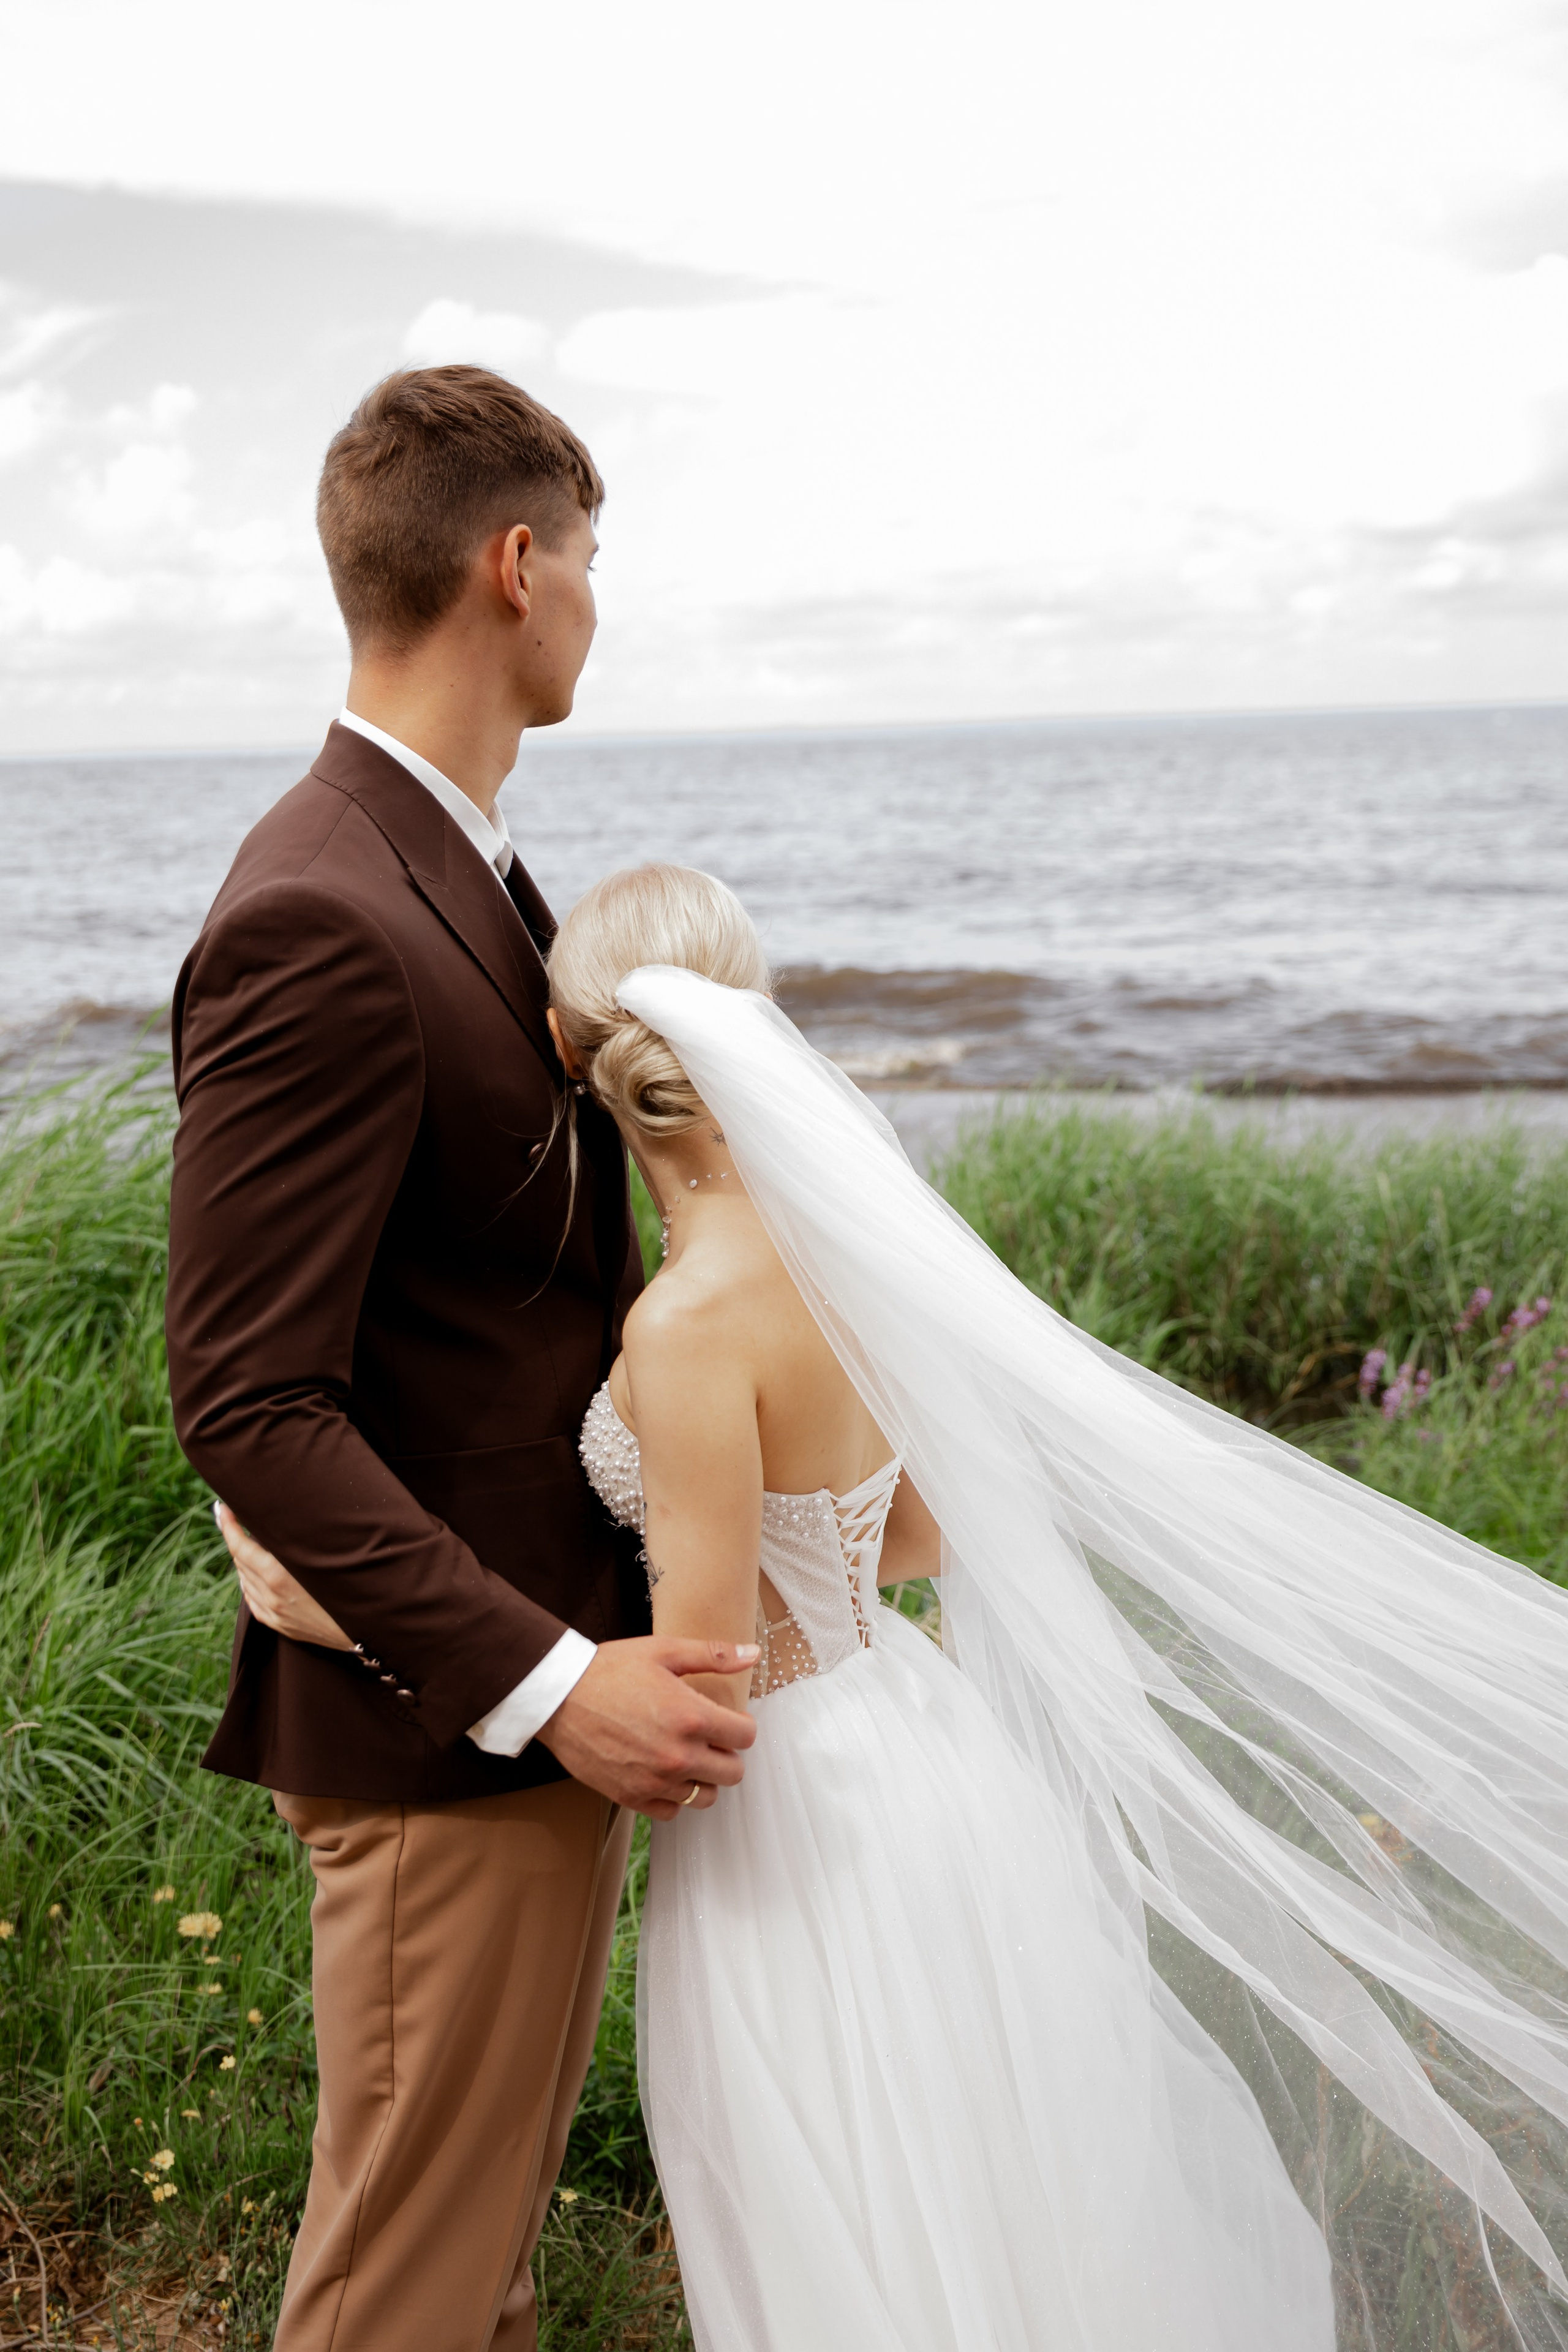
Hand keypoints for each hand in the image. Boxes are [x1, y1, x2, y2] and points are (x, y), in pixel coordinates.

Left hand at [213, 1501, 355, 1651]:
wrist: (369, 1626)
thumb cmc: (353, 1583)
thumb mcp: (323, 1556)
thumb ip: (295, 1540)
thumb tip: (275, 1518)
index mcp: (280, 1577)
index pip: (241, 1547)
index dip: (229, 1526)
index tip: (223, 1508)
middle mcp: (272, 1597)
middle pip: (240, 1561)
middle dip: (236, 1537)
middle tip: (238, 1517)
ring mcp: (274, 1614)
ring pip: (244, 1580)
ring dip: (243, 1559)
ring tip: (250, 1540)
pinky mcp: (279, 1625)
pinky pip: (252, 1599)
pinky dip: (248, 1581)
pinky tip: (253, 1572)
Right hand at [538, 1636, 759, 1819]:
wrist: (559, 1696)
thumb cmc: (610, 1670)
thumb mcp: (664, 1651)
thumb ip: (712, 1654)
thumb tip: (752, 1654)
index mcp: (692, 1717)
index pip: (746, 1736)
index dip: (741, 1725)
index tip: (728, 1719)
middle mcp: (679, 1756)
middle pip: (733, 1772)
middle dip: (726, 1753)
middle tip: (708, 1737)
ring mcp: (655, 1781)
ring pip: (705, 1797)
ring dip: (703, 1778)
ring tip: (686, 1755)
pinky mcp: (631, 1797)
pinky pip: (672, 1811)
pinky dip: (673, 1795)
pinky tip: (662, 1772)